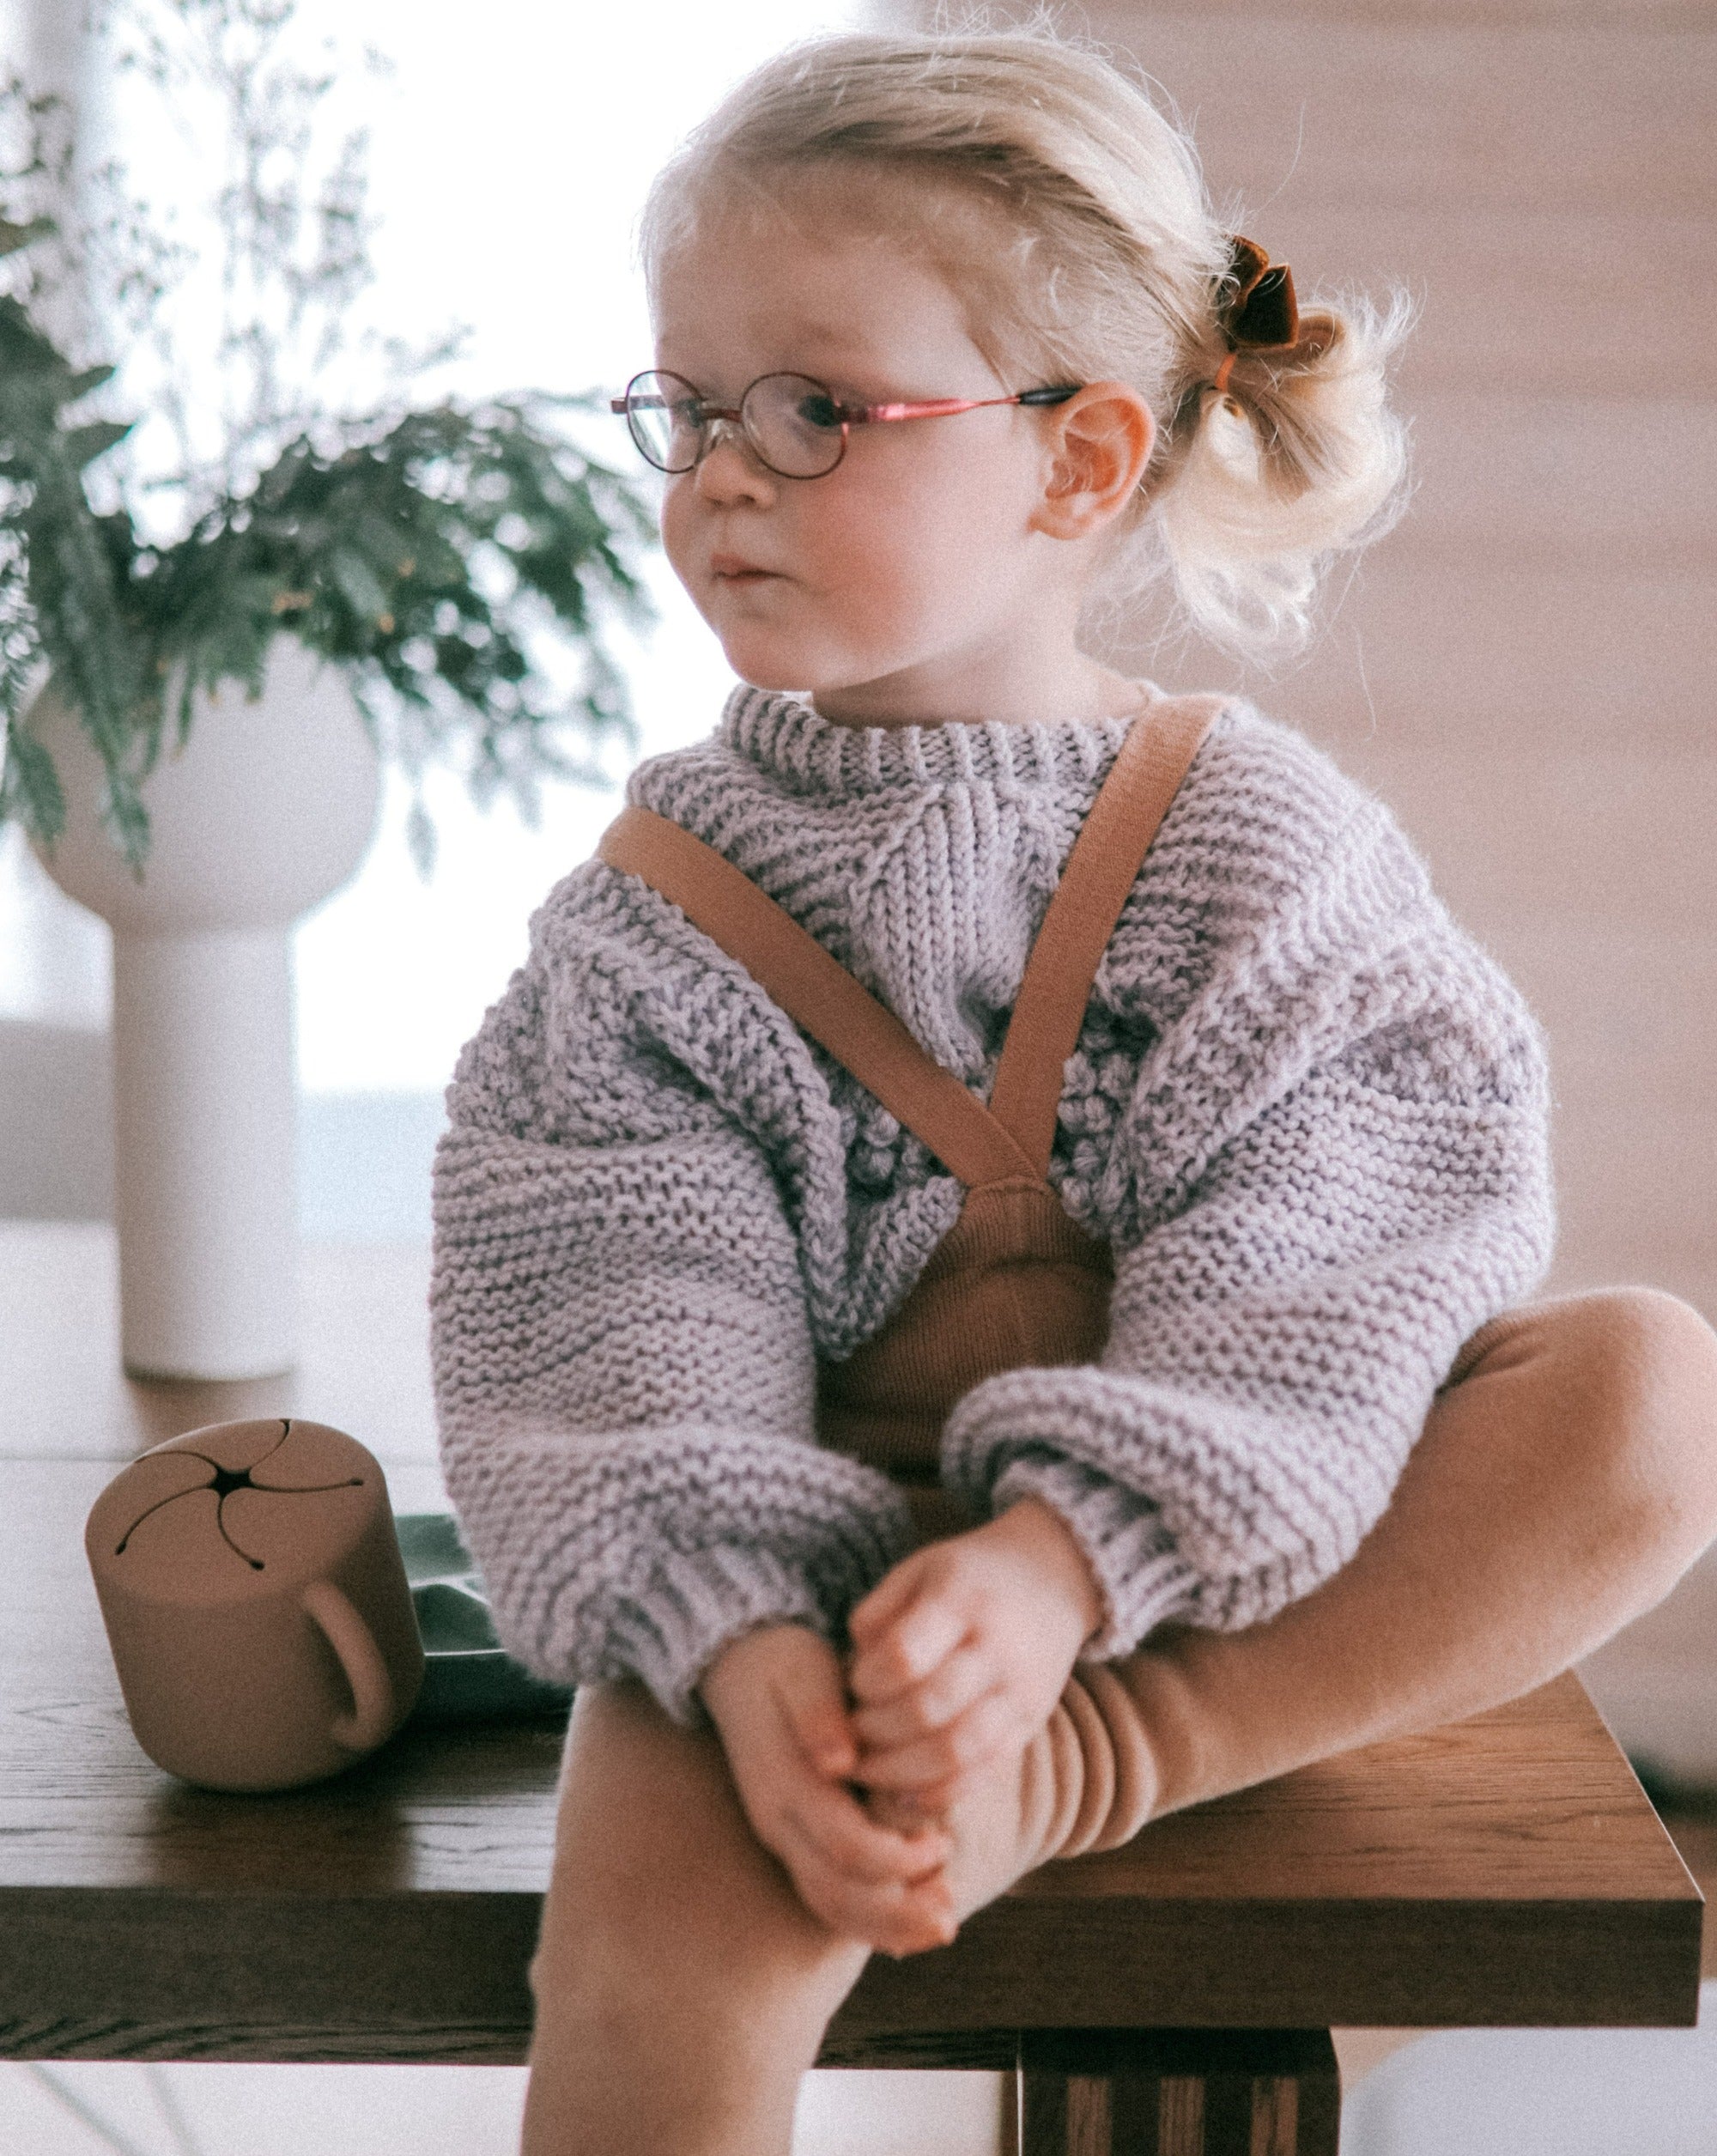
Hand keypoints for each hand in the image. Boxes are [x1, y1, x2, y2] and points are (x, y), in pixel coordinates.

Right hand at [698, 1622, 957, 1955]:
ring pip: (828, 1905)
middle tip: (951, 1913)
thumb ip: (819, 1714)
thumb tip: (840, 1760)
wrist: (736, 1668)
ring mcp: (781, 1835)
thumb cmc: (782, 1662)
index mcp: (784, 1781)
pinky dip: (866, 1920)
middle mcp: (778, 1820)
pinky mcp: (791, 1839)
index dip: (897, 1858)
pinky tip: (907, 1927)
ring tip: (941, 1925)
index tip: (942, 1843)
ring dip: (886, 1925)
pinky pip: (824, 1895)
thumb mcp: (802, 1669)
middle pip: (835, 1893)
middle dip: (897, 1912)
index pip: (844, 1845)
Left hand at [846, 1498, 1104, 1816]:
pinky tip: (907, 1794)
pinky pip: (986, 1773)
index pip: (904, 1657)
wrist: (1054, 1578)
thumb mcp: (920, 1568)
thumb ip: (878, 1612)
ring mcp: (1019, 1692)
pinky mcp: (1031, 1724)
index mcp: (961, 1600)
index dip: (867, 1681)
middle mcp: (997, 1648)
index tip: (857, 1682)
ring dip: (900, 1771)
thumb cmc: (970, 1574)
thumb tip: (854, 1669)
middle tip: (852, 1731)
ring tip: (869, 1768)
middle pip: (927, 1709)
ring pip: (956, 1751)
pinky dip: (942, 1793)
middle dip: (876, 1730)